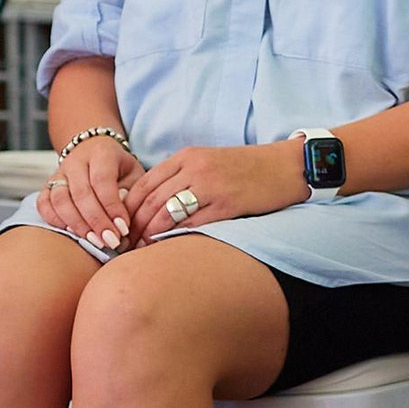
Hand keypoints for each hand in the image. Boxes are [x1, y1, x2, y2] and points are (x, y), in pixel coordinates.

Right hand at [39, 135, 142, 251]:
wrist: (95, 151)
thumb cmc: (119, 168)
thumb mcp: (134, 174)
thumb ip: (131, 193)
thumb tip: (120, 218)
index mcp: (102, 153)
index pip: (103, 181)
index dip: (112, 207)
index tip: (122, 228)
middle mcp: (76, 161)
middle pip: (81, 193)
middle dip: (96, 221)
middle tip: (110, 241)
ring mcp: (58, 173)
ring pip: (60, 200)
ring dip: (77, 224)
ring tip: (94, 241)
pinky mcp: (46, 186)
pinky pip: (43, 205)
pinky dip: (55, 221)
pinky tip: (72, 233)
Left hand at [128, 141, 309, 241]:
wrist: (288, 166)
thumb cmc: (248, 168)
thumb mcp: (209, 162)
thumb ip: (181, 177)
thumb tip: (150, 206)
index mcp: (188, 156)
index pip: (143, 185)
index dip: (126, 210)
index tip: (120, 227)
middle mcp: (196, 168)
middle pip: (150, 201)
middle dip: (132, 226)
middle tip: (123, 246)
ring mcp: (211, 186)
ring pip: (165, 213)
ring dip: (148, 235)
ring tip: (140, 250)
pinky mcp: (227, 204)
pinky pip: (191, 223)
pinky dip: (173, 237)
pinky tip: (165, 248)